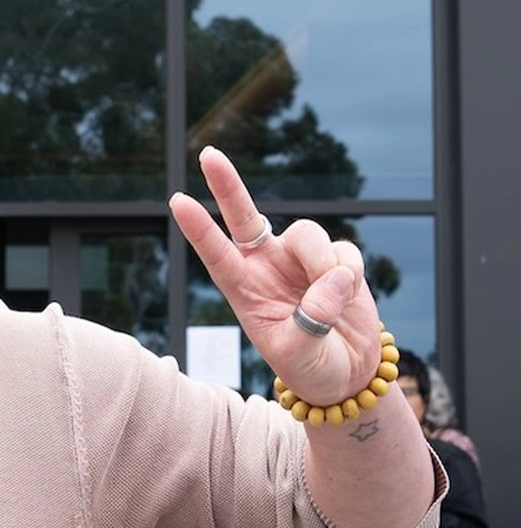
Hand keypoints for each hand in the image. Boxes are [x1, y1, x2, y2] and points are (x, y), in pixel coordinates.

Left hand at [168, 146, 381, 406]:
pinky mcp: (336, 259)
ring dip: (321, 265)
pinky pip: (344, 251)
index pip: (217, 254)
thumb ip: (310, 322)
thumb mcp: (300, 356)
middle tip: (207, 154)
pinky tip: (349, 298)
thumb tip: (330, 282)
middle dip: (228, 185)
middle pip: (245, 216)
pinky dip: (350, 274)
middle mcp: (266, 266)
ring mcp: (300, 259)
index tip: (177, 201)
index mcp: (244, 289)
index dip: (199, 229)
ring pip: (307, 234)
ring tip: (330, 303)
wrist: (349, 372)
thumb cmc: (311, 367)